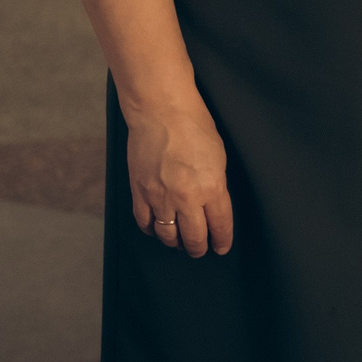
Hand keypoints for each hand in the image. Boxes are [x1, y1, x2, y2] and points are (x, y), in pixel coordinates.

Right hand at [123, 94, 232, 256]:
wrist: (161, 112)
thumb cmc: (195, 126)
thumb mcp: (218, 156)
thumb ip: (215, 183)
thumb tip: (212, 203)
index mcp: (212, 188)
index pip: (220, 226)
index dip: (221, 241)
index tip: (221, 247)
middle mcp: (186, 198)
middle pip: (193, 237)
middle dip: (199, 248)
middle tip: (200, 250)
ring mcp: (160, 198)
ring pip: (167, 235)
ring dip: (175, 243)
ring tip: (180, 243)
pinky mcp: (140, 193)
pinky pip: (145, 223)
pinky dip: (151, 231)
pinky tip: (157, 230)